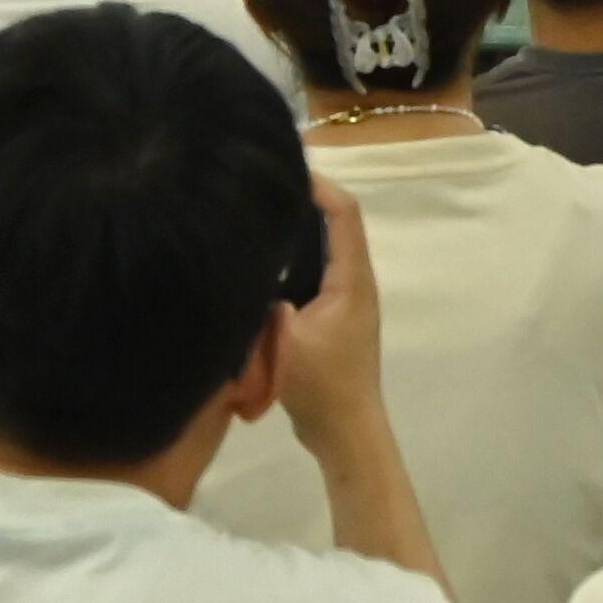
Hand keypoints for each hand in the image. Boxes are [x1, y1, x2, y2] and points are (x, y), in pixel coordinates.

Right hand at [276, 176, 391, 449]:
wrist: (345, 432)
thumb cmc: (323, 385)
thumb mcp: (286, 342)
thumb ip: (267, 303)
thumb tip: (246, 271)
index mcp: (352, 280)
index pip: (344, 214)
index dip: (319, 185)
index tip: (284, 171)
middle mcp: (355, 283)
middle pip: (336, 225)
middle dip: (304, 202)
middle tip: (261, 190)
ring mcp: (346, 301)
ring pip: (324, 251)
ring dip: (297, 232)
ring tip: (256, 219)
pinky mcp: (332, 319)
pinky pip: (314, 275)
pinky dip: (292, 261)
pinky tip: (259, 266)